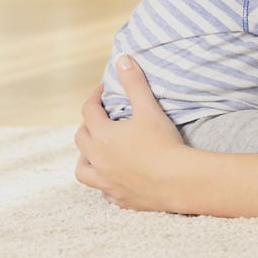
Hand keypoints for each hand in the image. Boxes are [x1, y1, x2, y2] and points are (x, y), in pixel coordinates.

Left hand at [74, 55, 187, 211]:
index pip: (89, 110)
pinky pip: (103, 191)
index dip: (94, 97)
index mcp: (102, 136)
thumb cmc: (163, 142)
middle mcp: (98, 159)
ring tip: (95, 152)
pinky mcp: (119, 198)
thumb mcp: (149, 108)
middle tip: (101, 117)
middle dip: (88, 124)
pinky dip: (104, 182)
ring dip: (85, 158)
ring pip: (83, 170)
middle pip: (81, 139)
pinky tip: (114, 178)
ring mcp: (106, 181)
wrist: (177, 180)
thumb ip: (134, 83)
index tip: (102, 90)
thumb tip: (123, 59)